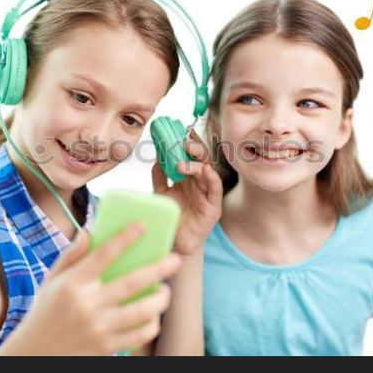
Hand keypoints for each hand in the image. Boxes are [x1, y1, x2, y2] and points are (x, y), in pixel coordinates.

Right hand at [4, 223, 181, 355]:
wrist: (35, 354)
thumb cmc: (45, 311)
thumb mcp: (51, 281)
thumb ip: (72, 255)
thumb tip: (91, 230)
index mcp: (73, 284)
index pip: (104, 254)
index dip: (125, 238)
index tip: (142, 226)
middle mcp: (87, 305)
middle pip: (132, 282)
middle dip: (159, 268)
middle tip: (175, 260)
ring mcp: (99, 328)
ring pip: (142, 311)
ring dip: (160, 299)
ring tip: (165, 291)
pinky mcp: (107, 347)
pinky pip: (139, 335)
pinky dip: (151, 324)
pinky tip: (153, 316)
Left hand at [152, 129, 222, 255]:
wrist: (175, 242)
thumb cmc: (172, 217)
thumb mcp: (161, 192)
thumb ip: (159, 174)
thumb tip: (156, 154)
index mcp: (188, 177)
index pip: (190, 154)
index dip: (187, 141)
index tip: (179, 129)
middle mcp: (200, 182)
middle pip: (201, 158)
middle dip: (194, 147)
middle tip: (183, 140)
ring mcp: (208, 193)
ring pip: (208, 170)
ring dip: (197, 162)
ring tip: (183, 160)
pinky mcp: (213, 207)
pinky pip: (215, 188)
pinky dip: (211, 177)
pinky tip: (204, 170)